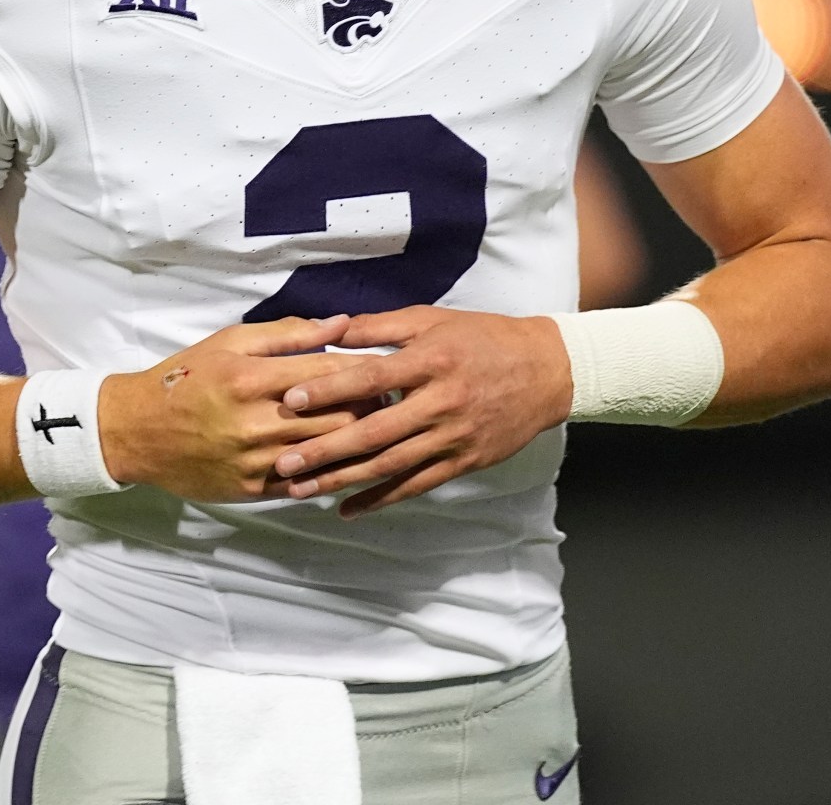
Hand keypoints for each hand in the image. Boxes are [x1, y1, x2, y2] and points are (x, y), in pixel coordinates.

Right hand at [97, 316, 374, 503]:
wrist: (136, 432)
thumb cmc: (186, 378)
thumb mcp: (230, 342)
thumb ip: (288, 334)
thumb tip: (341, 324)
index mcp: (253, 378)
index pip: (330, 374)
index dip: (367, 371)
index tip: (390, 368)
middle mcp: (257, 421)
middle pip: (338, 416)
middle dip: (373, 407)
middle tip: (396, 399)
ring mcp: (255, 460)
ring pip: (328, 453)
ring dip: (360, 442)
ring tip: (382, 429)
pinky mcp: (251, 489)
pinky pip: (304, 484)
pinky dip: (331, 473)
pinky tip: (348, 462)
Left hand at [271, 306, 572, 517]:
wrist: (546, 371)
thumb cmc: (484, 338)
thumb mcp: (433, 320)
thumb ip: (381, 327)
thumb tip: (331, 328)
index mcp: (429, 361)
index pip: (371, 379)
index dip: (330, 390)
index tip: (292, 400)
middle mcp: (439, 402)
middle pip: (374, 431)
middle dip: (326, 449)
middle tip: (284, 462)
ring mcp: (452, 437)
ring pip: (390, 464)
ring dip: (343, 480)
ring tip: (301, 489)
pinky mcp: (463, 462)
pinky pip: (416, 485)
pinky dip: (381, 499)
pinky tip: (348, 508)